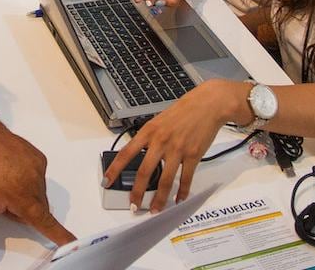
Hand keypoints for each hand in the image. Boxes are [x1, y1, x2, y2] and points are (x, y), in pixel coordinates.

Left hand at [0, 111, 74, 264]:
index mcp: (22, 196)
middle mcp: (35, 181)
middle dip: (23, 211)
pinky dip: (27, 179)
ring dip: (25, 194)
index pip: (45, 222)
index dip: (60, 235)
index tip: (73, 242)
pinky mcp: (38, 156)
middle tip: (1, 199)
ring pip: (38, 193)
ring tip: (3, 182)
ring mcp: (38, 167)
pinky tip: (10, 171)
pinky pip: (38, 176)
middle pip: (38, 209)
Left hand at [103, 79, 249, 211]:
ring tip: (155, 210)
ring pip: (165, 181)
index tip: (106, 182)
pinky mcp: (193, 155)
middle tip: (134, 206)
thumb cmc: (184, 110)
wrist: (208, 104)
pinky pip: (186, 178)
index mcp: (149, 132)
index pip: (126, 154)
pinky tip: (178, 199)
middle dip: (137, 193)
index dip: (114, 170)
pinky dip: (182, 192)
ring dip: (159, 199)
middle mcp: (160, 142)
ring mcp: (177, 149)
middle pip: (145, 173)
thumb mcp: (159, 120)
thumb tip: (141, 155)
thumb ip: (150, 138)